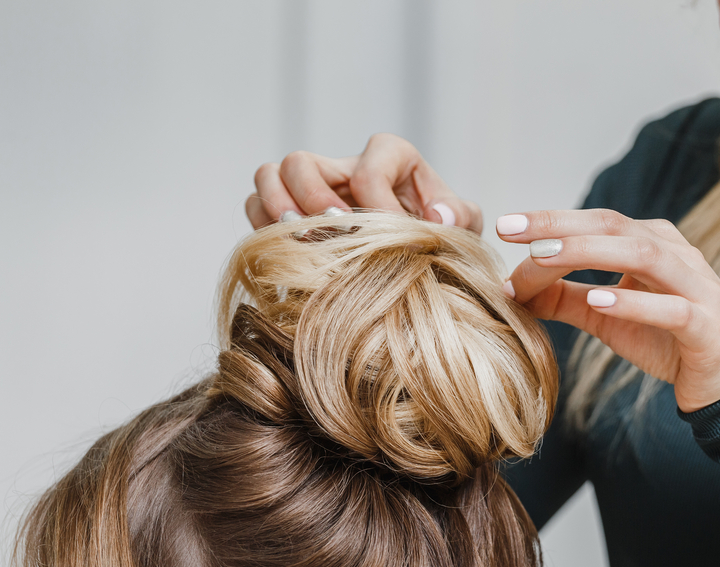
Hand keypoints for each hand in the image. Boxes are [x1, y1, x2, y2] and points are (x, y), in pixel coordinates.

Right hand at [246, 133, 482, 233]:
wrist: (423, 257)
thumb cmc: (441, 234)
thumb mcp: (462, 223)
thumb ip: (460, 215)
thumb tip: (437, 216)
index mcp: (390, 157)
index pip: (371, 165)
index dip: (378, 201)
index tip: (394, 233)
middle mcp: (344, 167)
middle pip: (302, 161)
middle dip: (313, 200)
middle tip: (334, 234)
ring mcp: (313, 189)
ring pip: (270, 176)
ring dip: (277, 209)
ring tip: (302, 241)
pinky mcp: (292, 214)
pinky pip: (256, 207)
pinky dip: (263, 228)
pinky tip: (289, 253)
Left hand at [498, 209, 719, 412]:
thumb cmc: (667, 340)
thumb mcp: (606, 317)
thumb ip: (564, 298)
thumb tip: (509, 289)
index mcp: (652, 243)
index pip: (595, 221)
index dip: (549, 220)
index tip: (503, 226)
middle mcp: (675, 254)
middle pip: (614, 226)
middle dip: (559, 225)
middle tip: (511, 230)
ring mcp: (696, 286)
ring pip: (643, 255)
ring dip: (590, 252)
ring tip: (543, 257)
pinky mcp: (707, 325)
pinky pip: (671, 308)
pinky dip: (634, 302)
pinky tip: (597, 299)